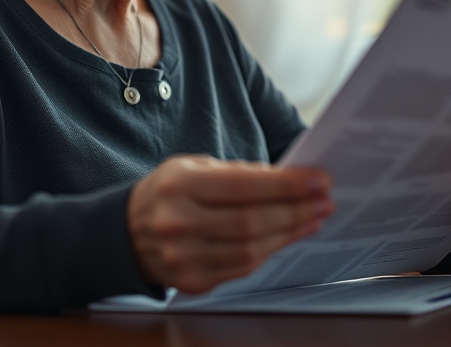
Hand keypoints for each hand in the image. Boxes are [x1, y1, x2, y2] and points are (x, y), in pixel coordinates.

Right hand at [127, 155, 332, 292]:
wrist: (125, 233)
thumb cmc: (168, 193)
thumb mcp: (193, 167)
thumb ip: (238, 173)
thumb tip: (290, 180)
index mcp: (178, 186)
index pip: (242, 186)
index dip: (286, 185)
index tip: (319, 180)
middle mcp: (177, 224)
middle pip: (251, 221)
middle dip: (296, 210)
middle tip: (325, 200)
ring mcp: (183, 258)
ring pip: (250, 249)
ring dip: (290, 233)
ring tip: (314, 217)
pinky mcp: (192, 282)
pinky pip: (242, 268)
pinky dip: (270, 251)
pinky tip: (288, 236)